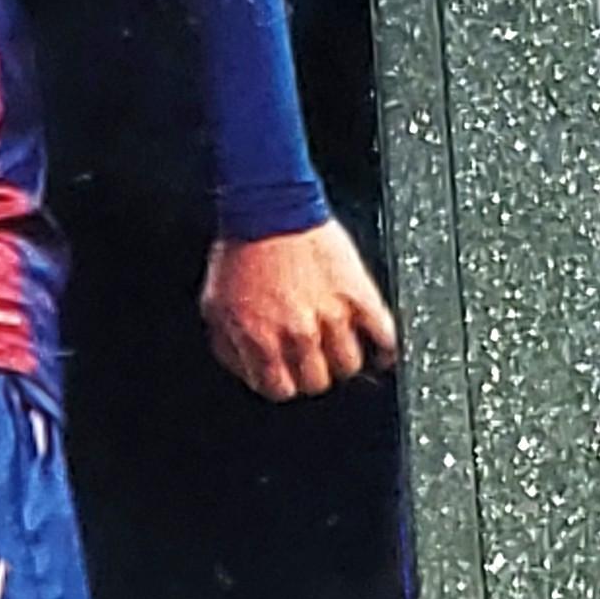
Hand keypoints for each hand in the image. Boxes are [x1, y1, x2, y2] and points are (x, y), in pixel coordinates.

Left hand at [201, 218, 399, 401]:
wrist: (269, 208)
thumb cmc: (240, 252)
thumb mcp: (215, 308)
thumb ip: (231, 346)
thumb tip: (248, 371)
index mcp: (260, 340)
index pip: (279, 390)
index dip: (282, 383)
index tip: (286, 375)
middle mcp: (298, 334)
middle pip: (316, 382)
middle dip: (311, 373)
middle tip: (311, 359)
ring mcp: (332, 317)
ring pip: (348, 365)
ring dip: (342, 360)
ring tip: (338, 348)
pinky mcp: (360, 296)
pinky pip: (383, 337)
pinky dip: (384, 349)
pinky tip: (379, 349)